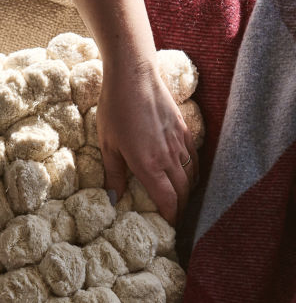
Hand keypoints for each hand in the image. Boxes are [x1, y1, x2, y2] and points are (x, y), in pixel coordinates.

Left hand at [96, 59, 198, 224]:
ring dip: (190, 192)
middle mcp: (169, 157)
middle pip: (184, 192)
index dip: (171, 217)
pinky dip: (194, 171)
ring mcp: (179, 142)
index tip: (169, 228)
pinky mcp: (184, 129)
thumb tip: (114, 200)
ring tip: (183, 202)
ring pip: (193, 176)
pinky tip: (187, 175)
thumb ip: (114, 175)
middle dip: (182, 209)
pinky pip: (195, 157)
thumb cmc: (115, 109)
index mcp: (148, 165)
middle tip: (176, 219)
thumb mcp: (107, 145)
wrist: (134, 74)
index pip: (168, 201)